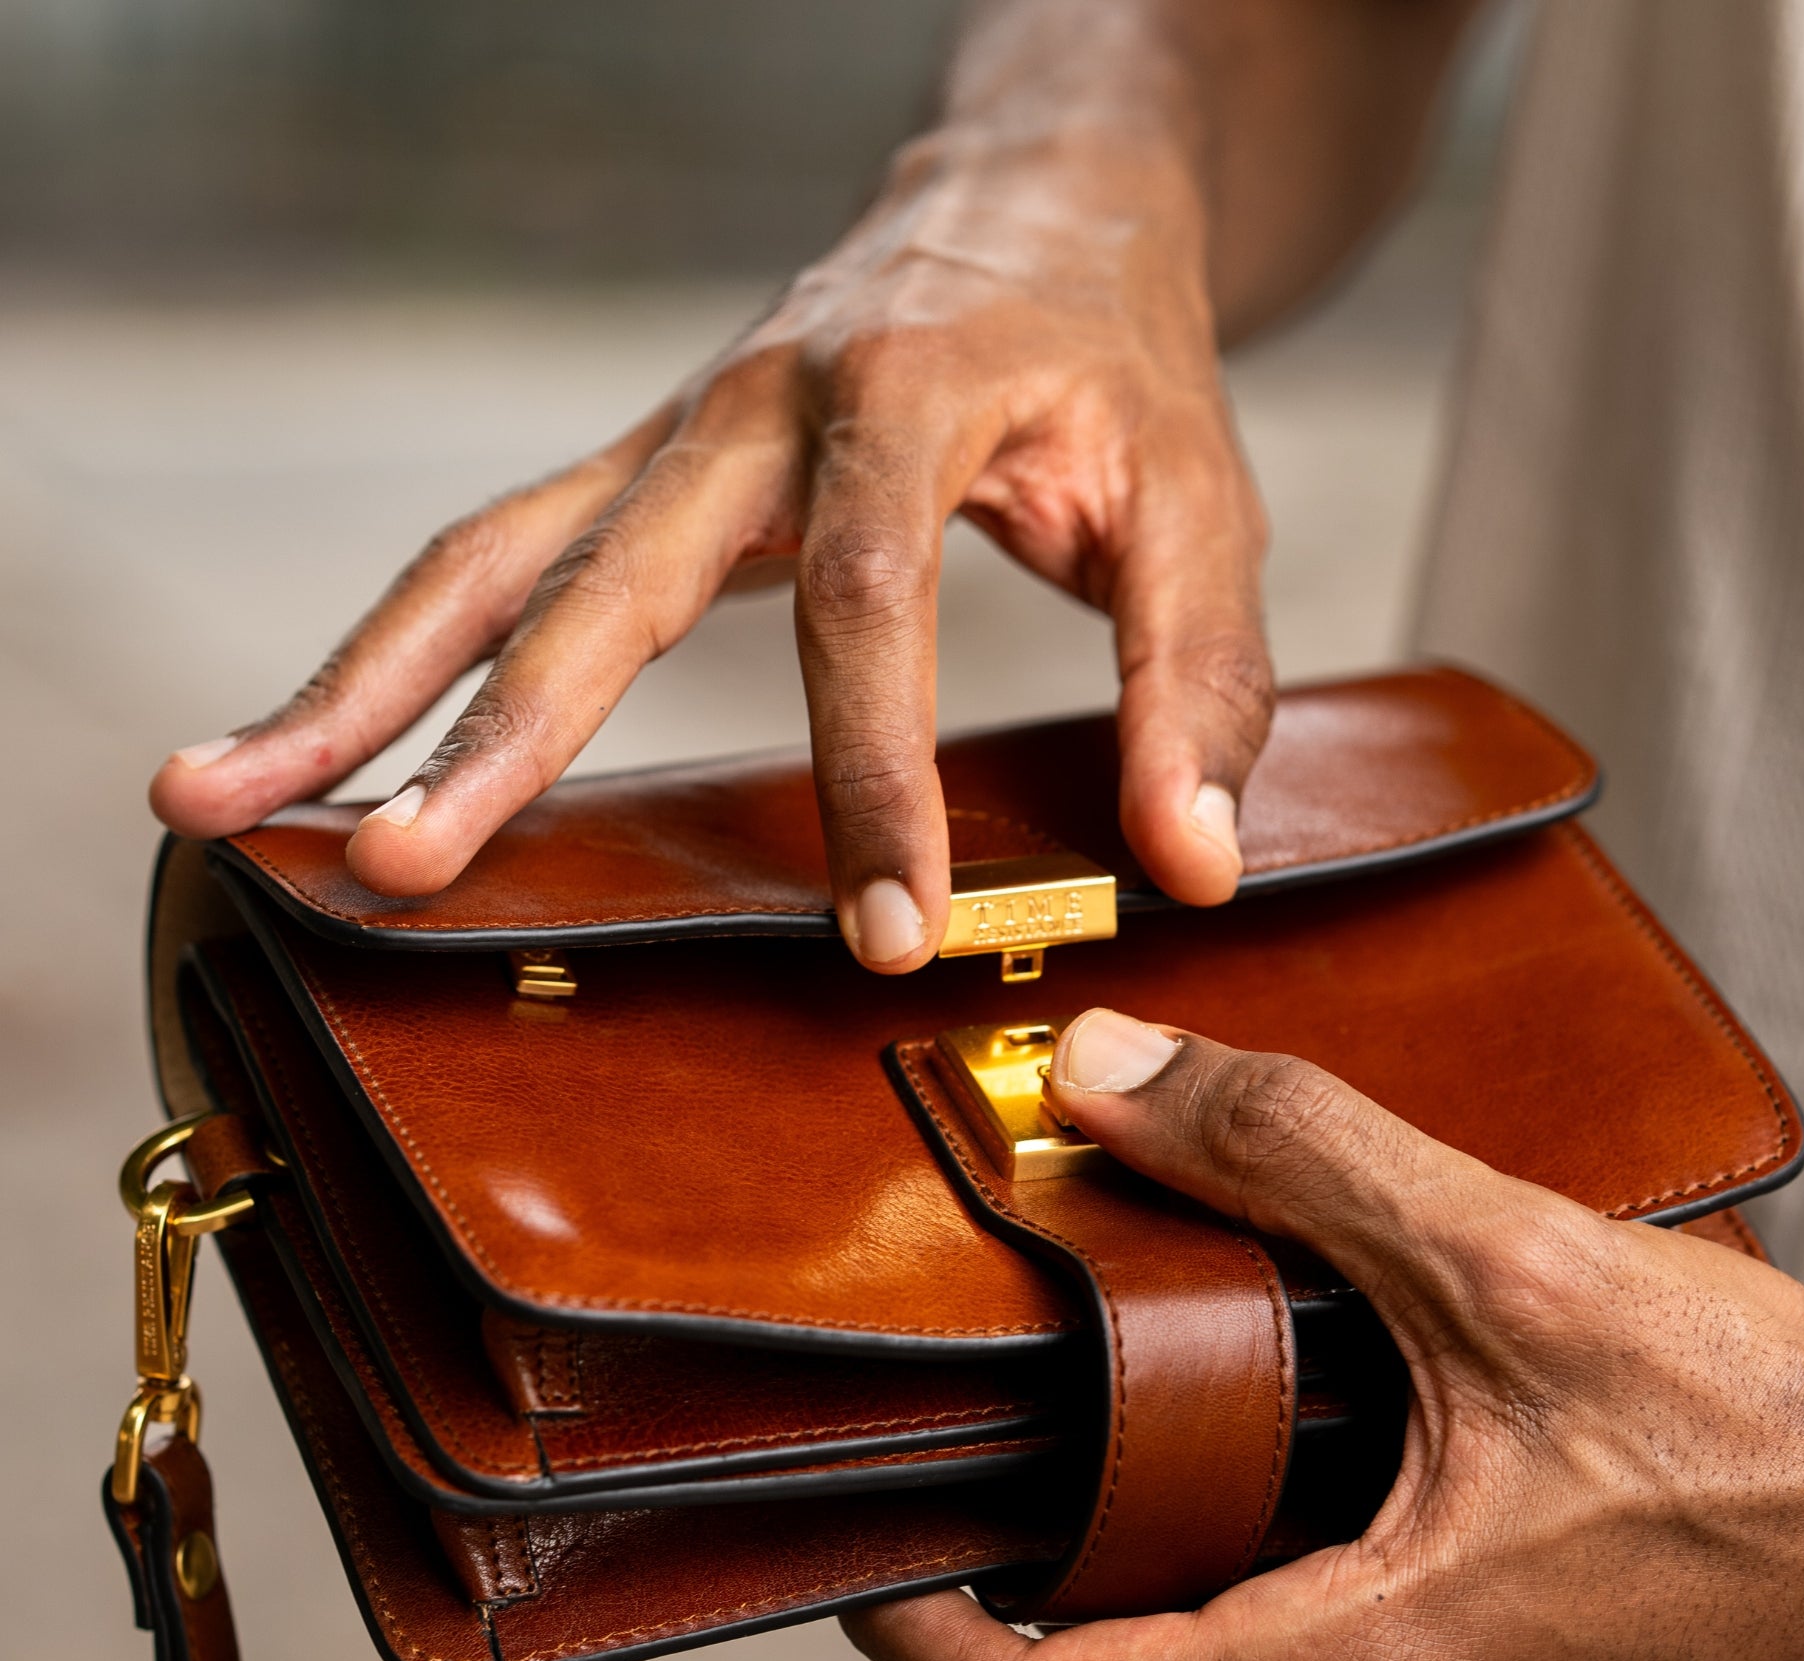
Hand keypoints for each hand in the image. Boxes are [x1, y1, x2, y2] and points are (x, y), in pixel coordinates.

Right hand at [147, 136, 1270, 968]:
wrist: (1031, 204)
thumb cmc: (1117, 361)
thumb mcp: (1200, 505)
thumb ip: (1197, 684)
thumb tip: (1185, 868)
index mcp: (901, 393)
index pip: (867, 600)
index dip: (873, 771)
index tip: (884, 930)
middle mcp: (752, 406)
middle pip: (596, 570)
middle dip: (493, 729)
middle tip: (399, 863)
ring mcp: (671, 439)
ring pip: (487, 555)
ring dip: (356, 681)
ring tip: (220, 799)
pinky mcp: (639, 476)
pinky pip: (495, 562)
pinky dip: (397, 658)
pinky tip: (315, 745)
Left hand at [845, 1009, 1803, 1660]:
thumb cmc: (1759, 1436)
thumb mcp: (1504, 1261)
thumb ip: (1296, 1154)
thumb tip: (1114, 1074)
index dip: (917, 1638)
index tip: (859, 1545)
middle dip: (1031, 1554)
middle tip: (987, 1409)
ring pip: (1214, 1651)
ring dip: (1152, 1534)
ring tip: (1116, 1385)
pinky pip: (1306, 1635)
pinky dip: (1253, 1537)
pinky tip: (1279, 1412)